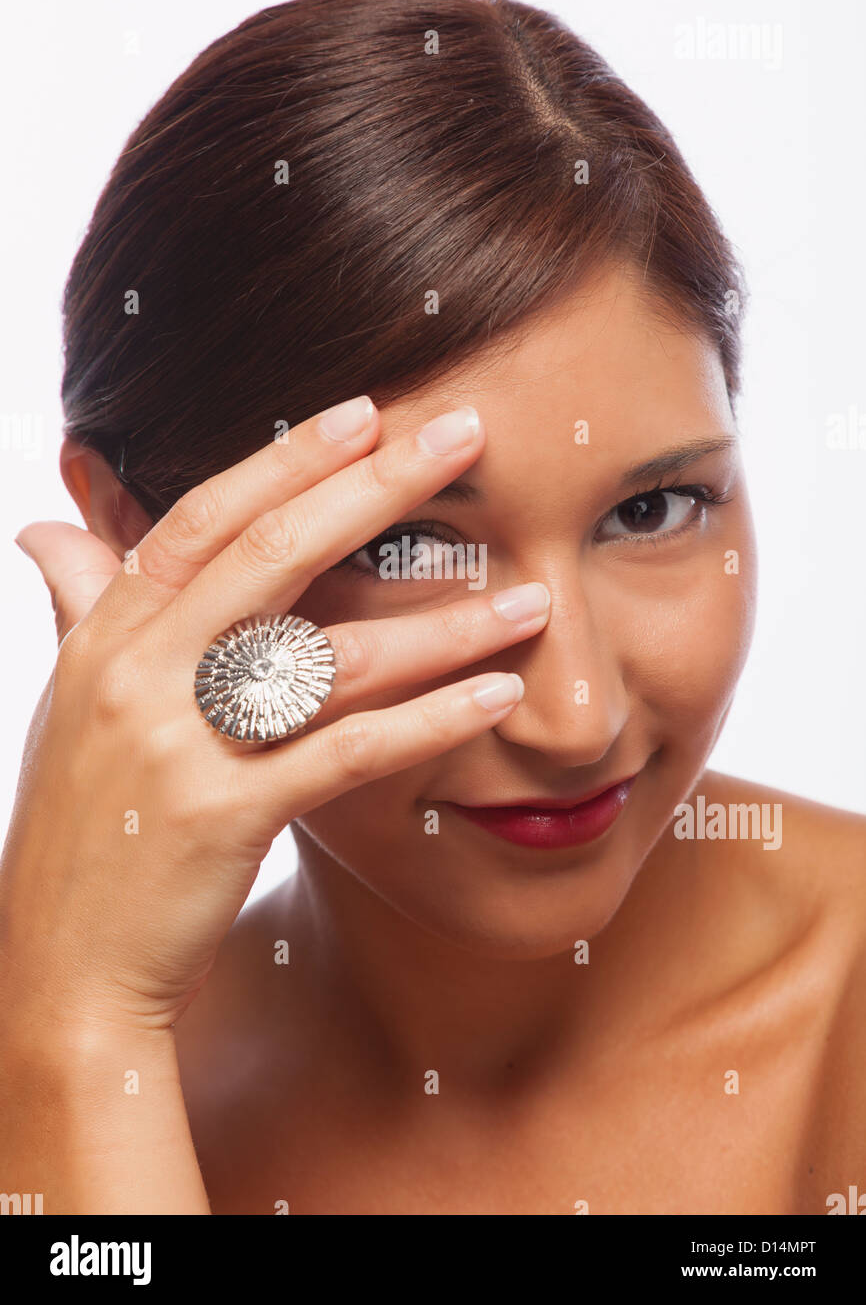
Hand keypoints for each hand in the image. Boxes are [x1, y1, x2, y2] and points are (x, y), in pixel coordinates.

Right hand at [1, 398, 549, 1035]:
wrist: (62, 970)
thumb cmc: (80, 830)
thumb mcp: (69, 704)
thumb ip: (78, 607)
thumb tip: (44, 527)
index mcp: (106, 635)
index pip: (205, 519)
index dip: (286, 461)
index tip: (365, 415)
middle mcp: (137, 674)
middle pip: (272, 557)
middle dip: (374, 488)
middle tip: (464, 434)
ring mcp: (176, 746)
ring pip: (328, 658)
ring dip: (440, 624)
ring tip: (529, 598)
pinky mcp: (224, 819)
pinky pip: (344, 753)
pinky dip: (427, 722)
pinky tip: (495, 697)